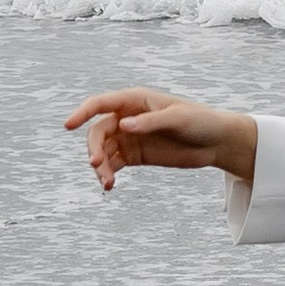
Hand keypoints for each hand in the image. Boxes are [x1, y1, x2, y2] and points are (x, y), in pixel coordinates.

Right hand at [64, 90, 258, 189]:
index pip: (101, 103)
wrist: (216, 142)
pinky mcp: (135, 155)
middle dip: (93, 148)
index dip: (82, 113)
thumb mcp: (177, 119)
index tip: (68, 126)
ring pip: (103, 150)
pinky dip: (108, 174)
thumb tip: (123, 125)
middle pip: (98, 131)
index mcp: (135, 100)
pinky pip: (114, 163)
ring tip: (106, 183)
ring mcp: (130, 137)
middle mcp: (127, 117)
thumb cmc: (199, 121)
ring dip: (100, 166)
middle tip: (96, 165)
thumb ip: (149, 122)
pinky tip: (109, 185)